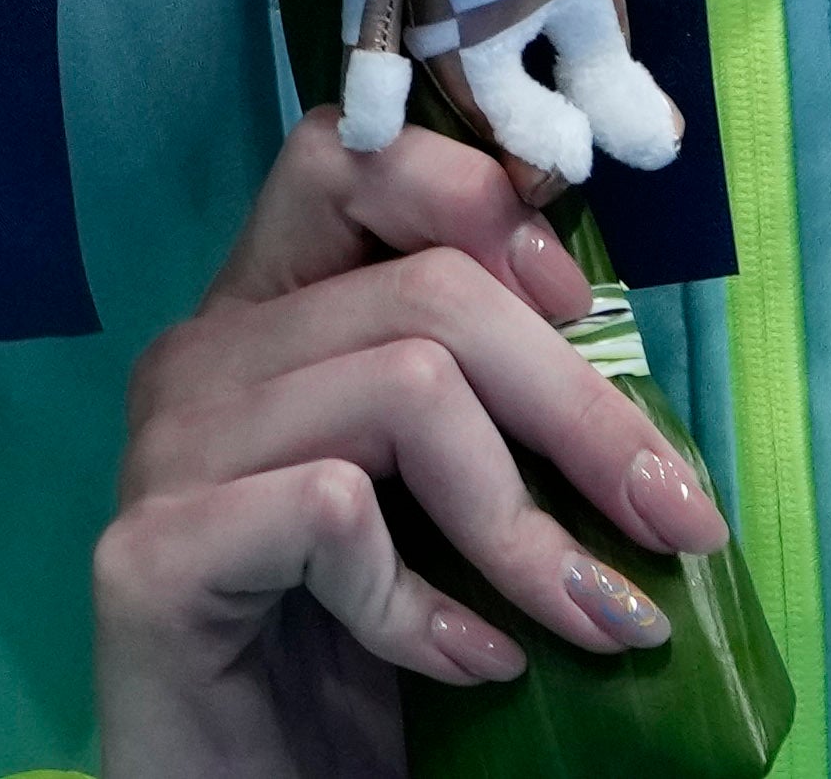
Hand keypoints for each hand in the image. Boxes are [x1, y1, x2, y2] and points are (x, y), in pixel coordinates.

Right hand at [96, 111, 729, 778]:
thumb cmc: (356, 675)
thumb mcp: (442, 522)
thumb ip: (488, 421)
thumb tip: (629, 367)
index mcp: (262, 324)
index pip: (343, 154)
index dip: (474, 200)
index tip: (580, 311)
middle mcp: (200, 362)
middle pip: (425, 288)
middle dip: (581, 408)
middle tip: (679, 525)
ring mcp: (164, 454)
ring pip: (402, 385)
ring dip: (530, 523)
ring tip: (601, 623)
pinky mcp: (150, 557)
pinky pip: (334, 514)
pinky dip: (430, 601)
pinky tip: (471, 665)